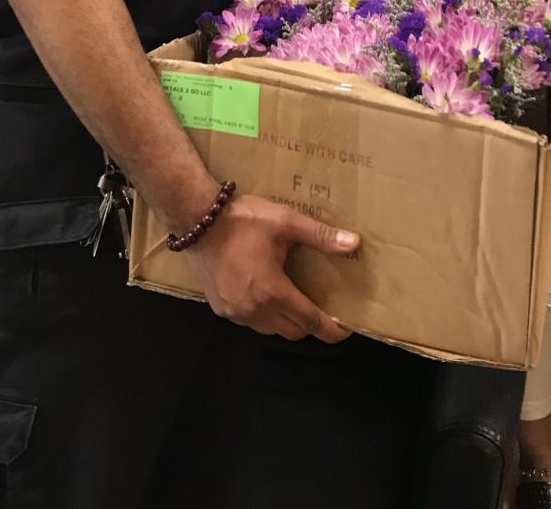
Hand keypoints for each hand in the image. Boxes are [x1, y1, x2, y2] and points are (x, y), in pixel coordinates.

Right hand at [186, 194, 359, 341]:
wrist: (197, 220)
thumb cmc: (244, 220)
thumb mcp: (286, 222)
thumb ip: (320, 236)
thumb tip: (354, 243)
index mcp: (273, 292)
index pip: (310, 322)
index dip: (331, 329)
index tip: (346, 330)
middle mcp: (254, 310)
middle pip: (292, 331)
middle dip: (312, 325)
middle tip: (325, 310)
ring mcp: (235, 313)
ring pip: (270, 329)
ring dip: (287, 321)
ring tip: (298, 301)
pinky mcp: (220, 309)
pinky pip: (251, 322)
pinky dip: (265, 316)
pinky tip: (268, 295)